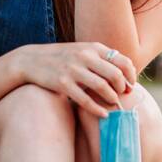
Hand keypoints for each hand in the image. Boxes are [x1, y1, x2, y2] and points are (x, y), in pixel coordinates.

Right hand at [16, 42, 138, 117]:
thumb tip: (125, 73)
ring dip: (112, 99)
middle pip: (115, 75)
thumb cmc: (62, 58)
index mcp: (93, 47)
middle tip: (122, 96)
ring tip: (114, 104)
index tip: (130, 85)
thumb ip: (101, 59)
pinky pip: (85, 100)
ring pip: (102, 87)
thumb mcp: (82, 51)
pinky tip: (103, 114)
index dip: (130, 75)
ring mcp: (73, 70)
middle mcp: (85, 56)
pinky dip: (98, 109)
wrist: (31, 60)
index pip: (122, 61)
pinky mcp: (63, 84)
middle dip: (122, 88)